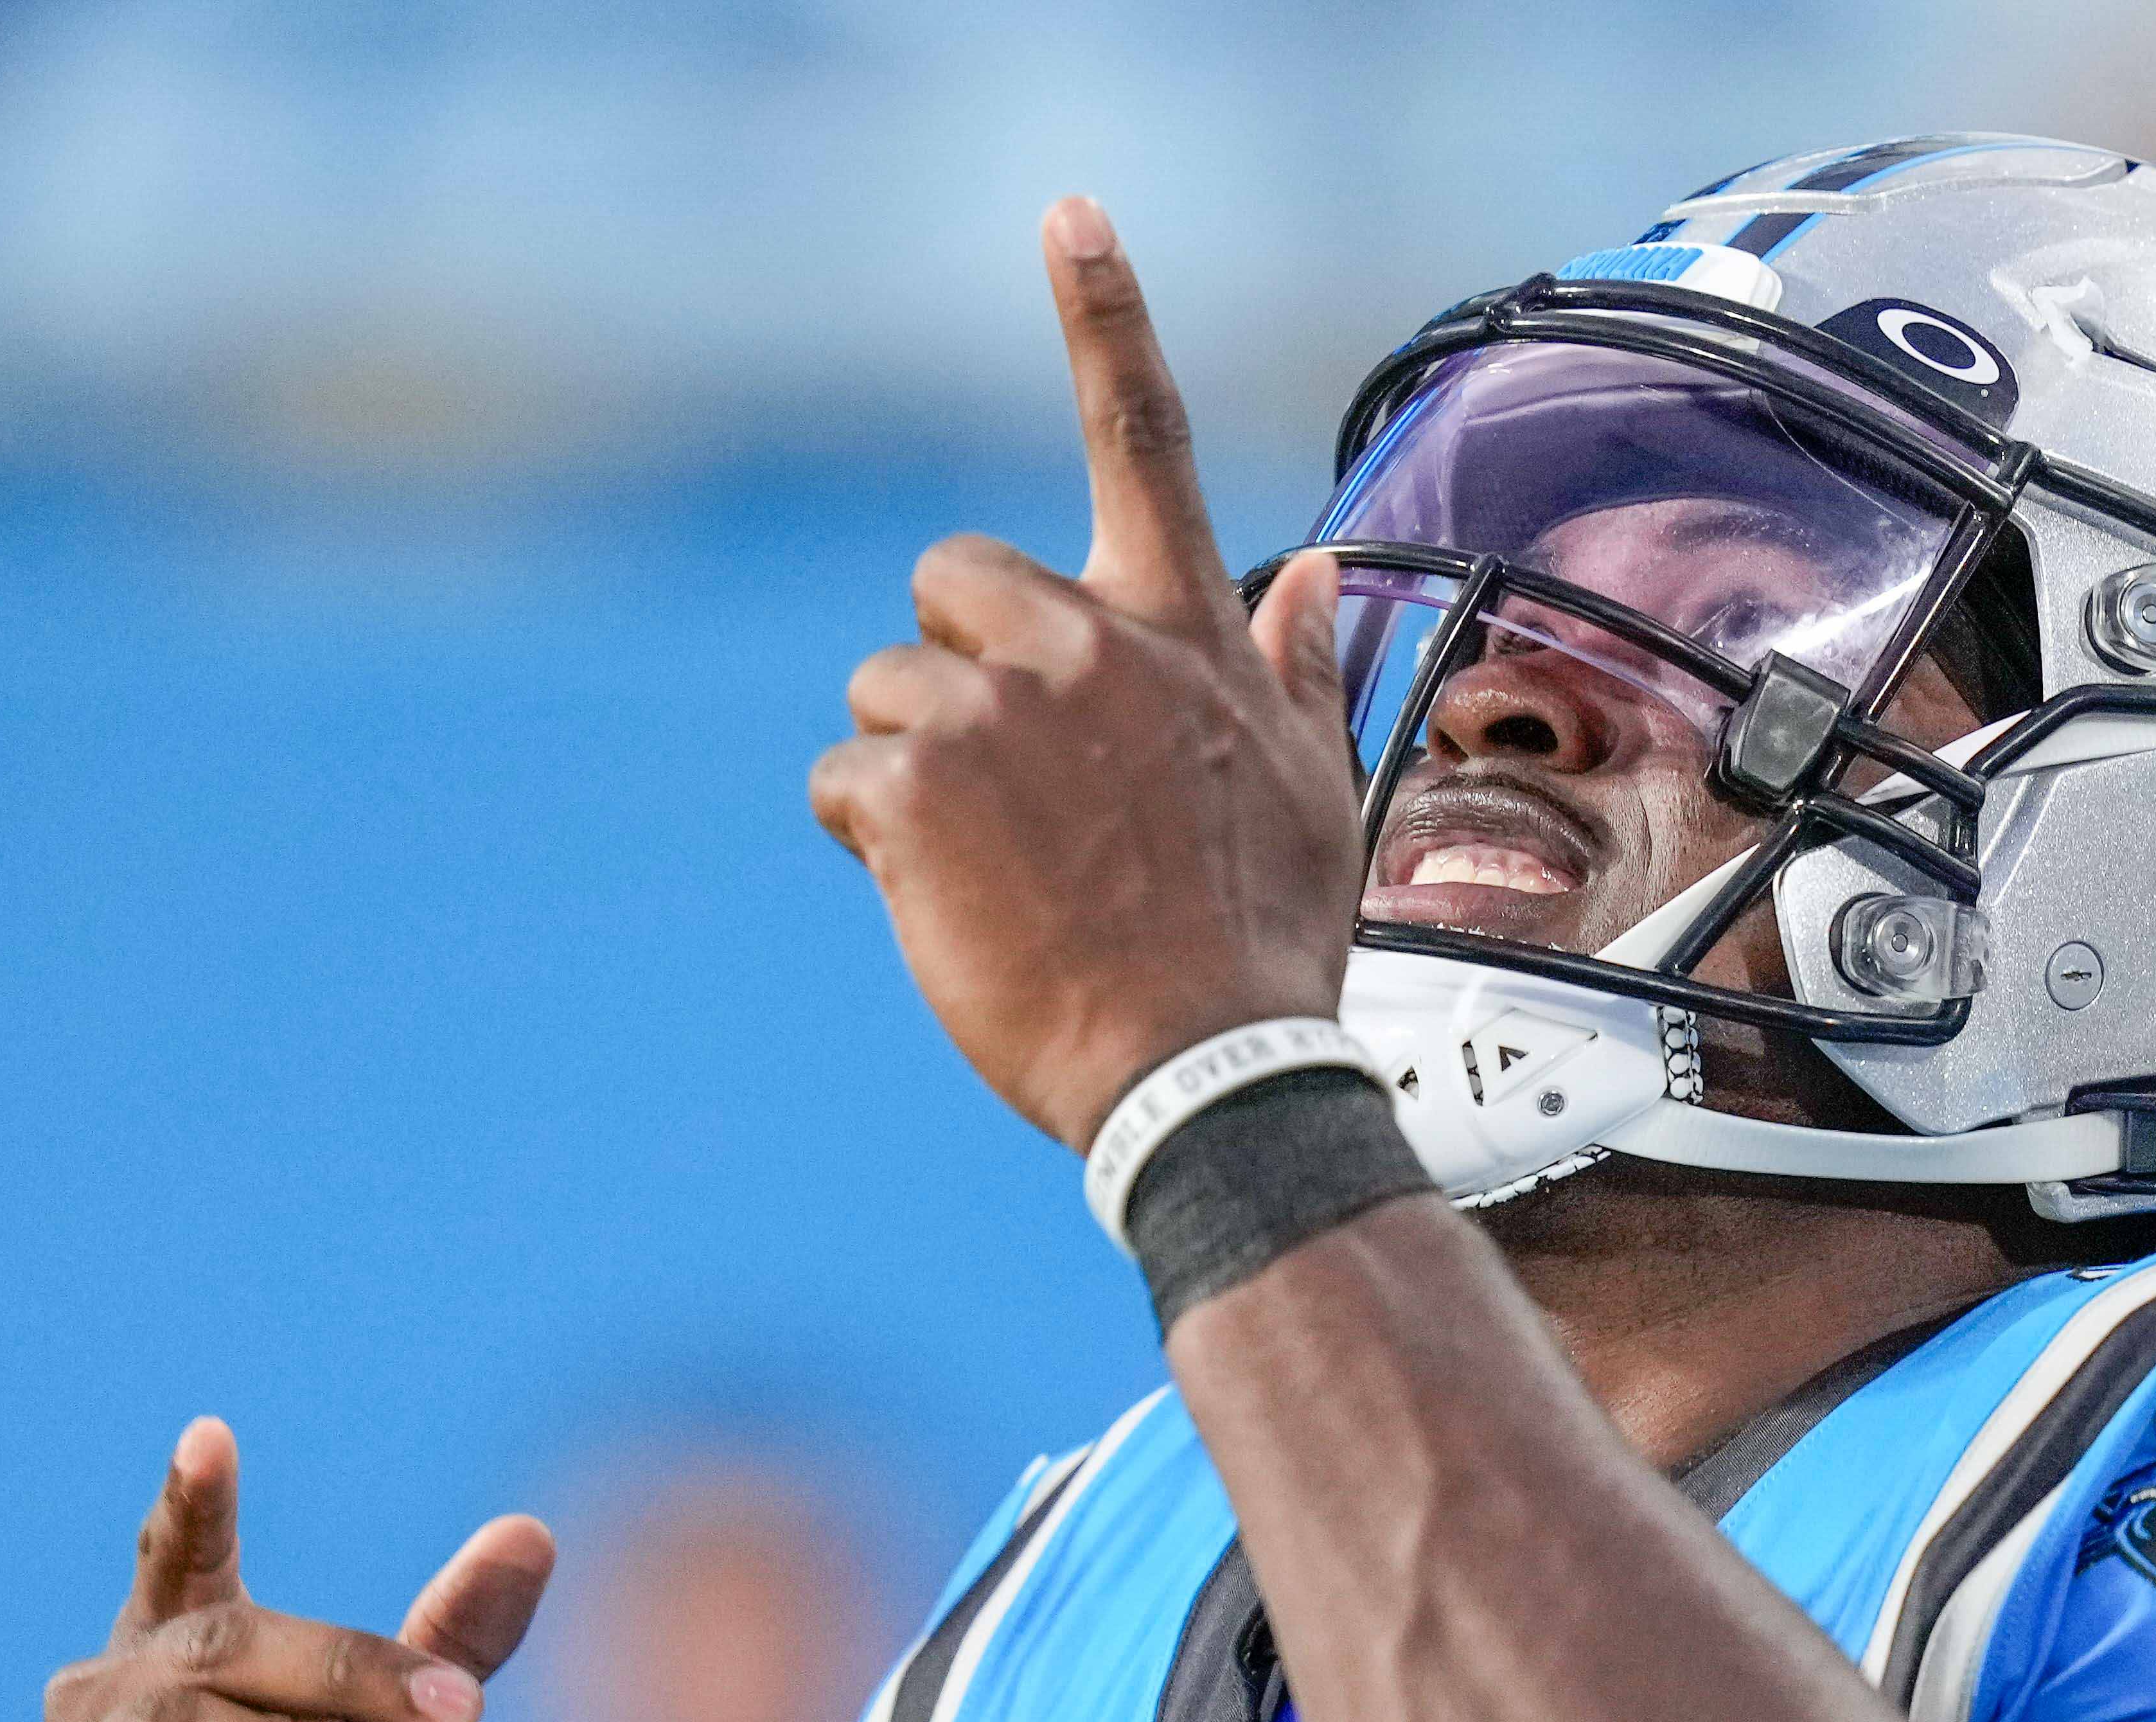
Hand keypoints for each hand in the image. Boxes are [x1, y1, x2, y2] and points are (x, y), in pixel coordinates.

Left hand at [810, 197, 1365, 1150]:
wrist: (1205, 1074)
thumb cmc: (1264, 946)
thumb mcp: (1315, 797)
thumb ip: (1294, 673)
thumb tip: (1311, 573)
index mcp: (1181, 636)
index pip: (1145, 438)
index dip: (1105, 313)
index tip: (1068, 212)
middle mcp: (1083, 647)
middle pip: (950, 579)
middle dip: (954, 664)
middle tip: (1013, 782)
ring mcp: (991, 713)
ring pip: (884, 689)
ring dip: (912, 769)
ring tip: (993, 866)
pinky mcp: (912, 790)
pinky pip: (841, 782)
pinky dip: (872, 842)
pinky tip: (947, 902)